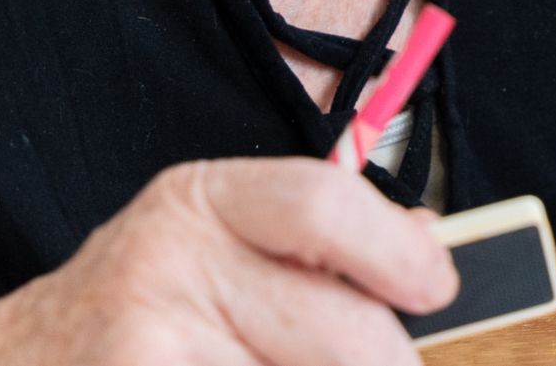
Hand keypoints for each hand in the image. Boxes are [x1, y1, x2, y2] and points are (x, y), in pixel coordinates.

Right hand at [0, 158, 456, 365]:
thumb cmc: (120, 317)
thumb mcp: (200, 246)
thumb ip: (305, 248)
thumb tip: (428, 252)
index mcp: (196, 204)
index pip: (322, 205)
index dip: (397, 250)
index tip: (435, 287)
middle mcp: (164, 266)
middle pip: (346, 332)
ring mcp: (147, 351)